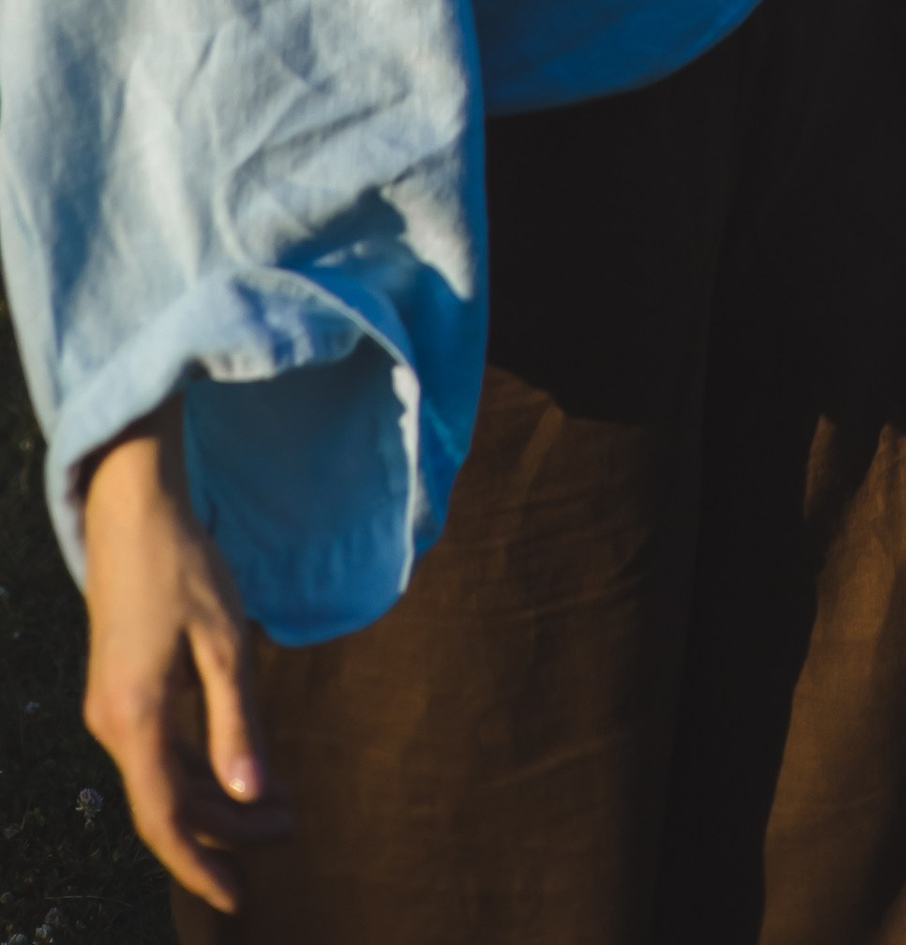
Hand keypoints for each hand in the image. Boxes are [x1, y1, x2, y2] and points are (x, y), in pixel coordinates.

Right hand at [83, 400, 290, 912]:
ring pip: (166, 778)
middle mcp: (113, 725)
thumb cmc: (184, 565)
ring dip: (219, 796)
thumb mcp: (222, 641)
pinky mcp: (123, 689)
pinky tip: (243, 762)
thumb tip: (250, 793)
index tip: (239, 898)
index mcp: (136, 720)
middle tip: (293, 826)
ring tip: (281, 801)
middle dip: (230, 827)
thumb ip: (235, 720)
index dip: (202, 865)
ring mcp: (113, 708)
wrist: (132, 507)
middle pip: (170, 803)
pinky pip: (160, 749)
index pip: (166, 820)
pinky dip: (202, 764)